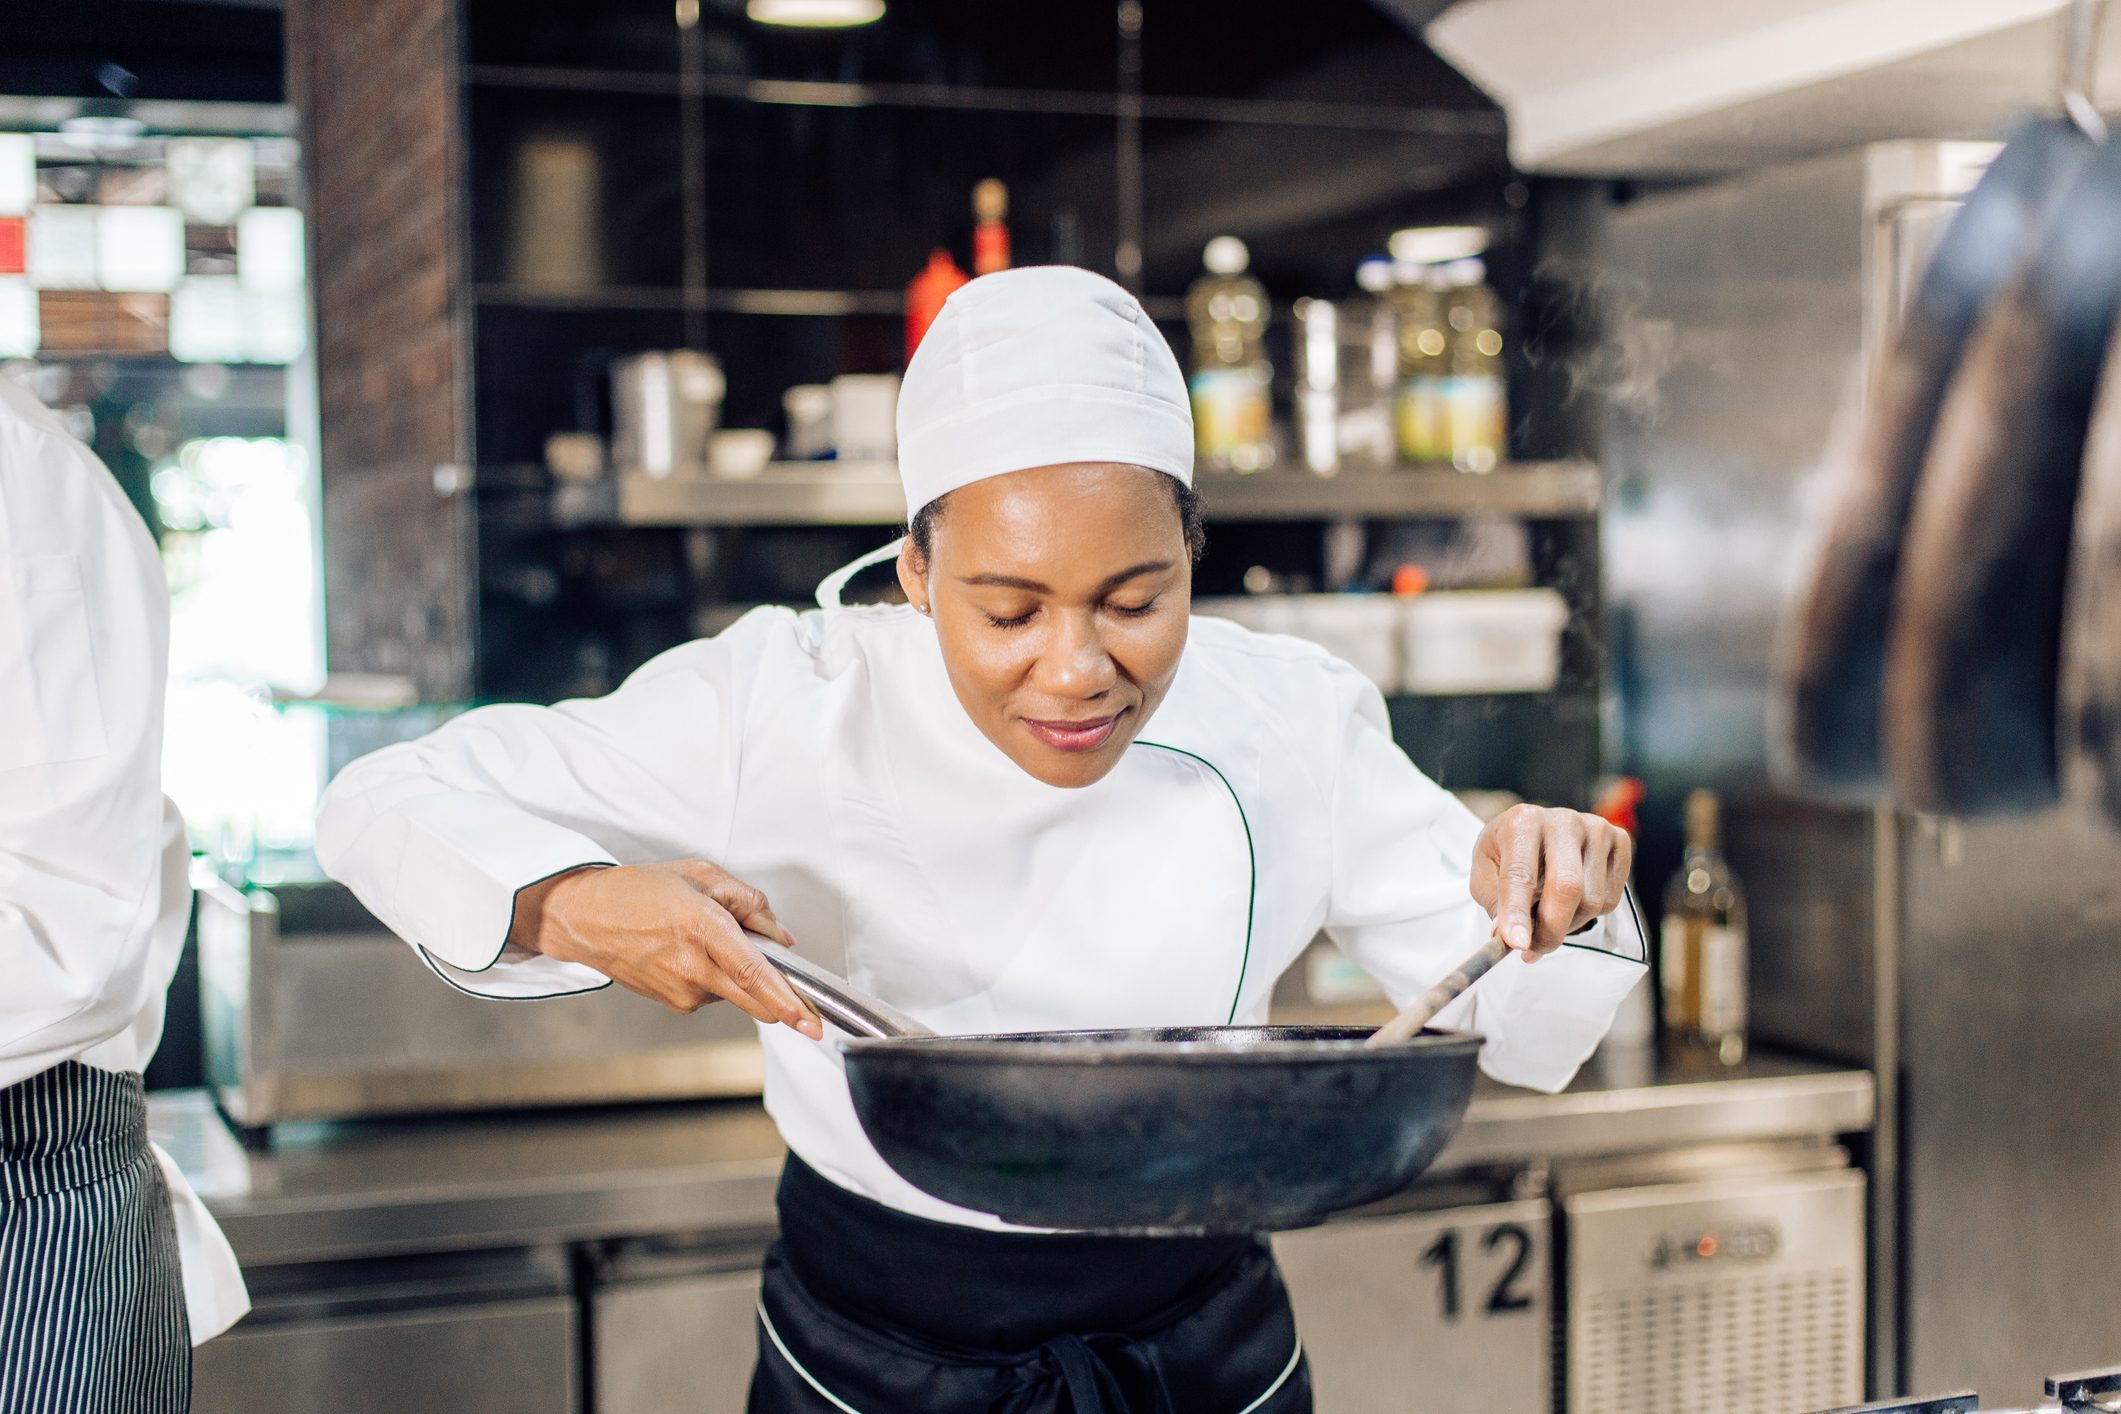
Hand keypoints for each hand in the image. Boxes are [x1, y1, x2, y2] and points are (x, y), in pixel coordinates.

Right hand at [509, 860, 822, 1036]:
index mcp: (700, 926)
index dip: (786, 998)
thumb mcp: (701, 875)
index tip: (809, 1019)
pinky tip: (696, 954)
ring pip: (738, 993)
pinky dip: (720, 978)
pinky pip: (715, 994)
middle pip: (754, 998)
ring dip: (743, 975)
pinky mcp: (675, 1003)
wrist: (584, 918)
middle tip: (806, 1005)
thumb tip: (781, 937)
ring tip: (713, 941)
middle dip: (785, 1002)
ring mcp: (681, 991)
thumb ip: (750, 903)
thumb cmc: (638, 891)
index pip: (753, 972)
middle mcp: (691, 966)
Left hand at [1468, 805, 1631, 961]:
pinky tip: (1571, 900)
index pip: (1520, 874)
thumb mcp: (1486, 875)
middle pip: (1567, 888)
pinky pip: (1611, 899)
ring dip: (1568, 925)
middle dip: (1550, 929)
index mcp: (1522, 822)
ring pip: (1592, 901)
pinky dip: (1589, 914)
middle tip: (1533, 950)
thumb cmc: (1507, 854)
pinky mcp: (1620, 841)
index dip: (1517, 913)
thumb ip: (1495, 906)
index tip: (1517, 944)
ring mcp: (1596, 829)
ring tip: (1548, 915)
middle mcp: (1563, 821)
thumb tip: (1512, 938)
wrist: (1535, 830)